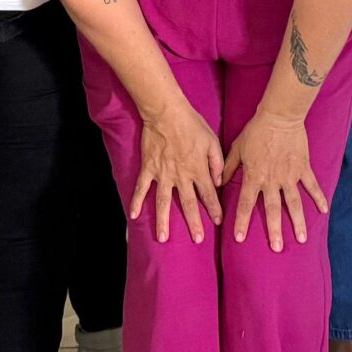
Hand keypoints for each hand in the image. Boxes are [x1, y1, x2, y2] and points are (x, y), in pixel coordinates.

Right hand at [129, 99, 225, 243]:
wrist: (167, 112)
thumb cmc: (192, 124)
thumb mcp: (212, 141)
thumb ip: (218, 163)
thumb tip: (219, 181)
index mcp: (198, 169)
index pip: (208, 194)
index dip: (214, 209)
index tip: (218, 222)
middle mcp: (181, 176)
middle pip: (188, 204)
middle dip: (194, 223)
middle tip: (198, 239)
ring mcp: (163, 174)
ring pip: (163, 202)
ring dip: (163, 221)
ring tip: (163, 238)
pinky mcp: (148, 168)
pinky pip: (141, 188)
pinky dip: (136, 201)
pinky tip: (132, 215)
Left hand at [226, 109, 327, 251]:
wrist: (279, 116)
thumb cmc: (255, 131)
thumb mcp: (237, 148)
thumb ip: (229, 167)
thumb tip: (219, 183)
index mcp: (254, 176)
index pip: (245, 204)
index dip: (242, 221)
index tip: (239, 238)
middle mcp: (272, 180)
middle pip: (273, 210)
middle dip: (274, 230)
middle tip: (276, 249)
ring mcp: (289, 176)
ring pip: (294, 203)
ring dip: (298, 222)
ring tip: (302, 239)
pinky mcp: (303, 168)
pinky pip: (312, 185)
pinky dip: (319, 197)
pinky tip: (324, 211)